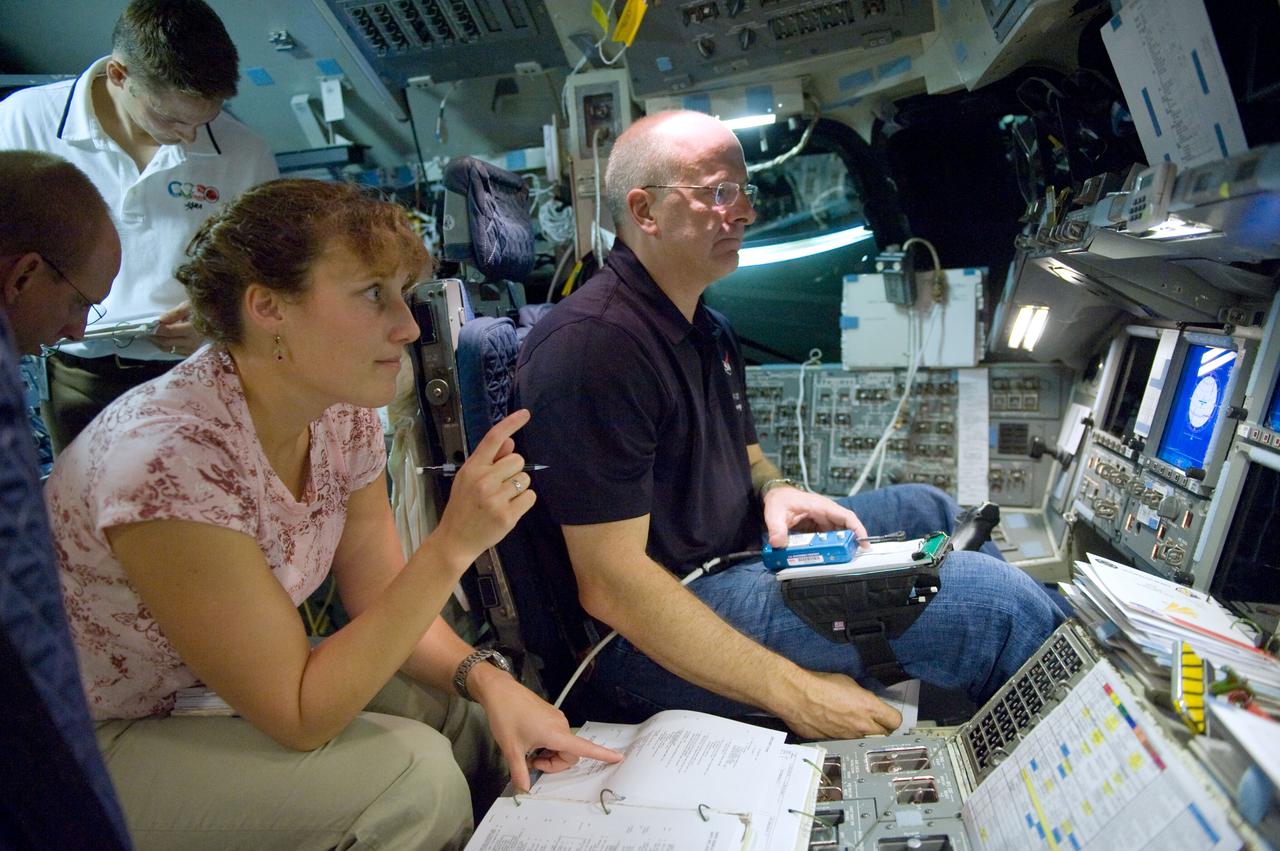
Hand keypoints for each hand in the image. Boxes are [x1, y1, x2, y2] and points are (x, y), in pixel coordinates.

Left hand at [149, 301, 203, 354]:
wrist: (213, 320)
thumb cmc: (200, 311)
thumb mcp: (188, 306)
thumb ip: (175, 313)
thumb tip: (160, 320)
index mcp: (193, 329)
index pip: (169, 331)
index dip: (156, 329)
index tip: (147, 325)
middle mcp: (192, 342)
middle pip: (166, 341)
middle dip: (153, 336)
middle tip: (144, 330)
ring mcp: (191, 349)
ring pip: (167, 348)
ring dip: (156, 342)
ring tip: (150, 334)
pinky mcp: (190, 352)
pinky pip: (172, 351)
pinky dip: (164, 346)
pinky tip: (161, 339)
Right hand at [431, 409, 536, 567]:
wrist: (454, 540)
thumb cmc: (462, 506)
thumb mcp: (468, 479)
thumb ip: (489, 460)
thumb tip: (511, 441)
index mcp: (472, 467)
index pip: (494, 438)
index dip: (511, 423)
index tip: (526, 414)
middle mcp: (484, 480)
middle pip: (518, 460)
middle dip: (514, 471)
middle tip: (499, 486)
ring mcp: (496, 499)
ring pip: (525, 479)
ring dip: (519, 488)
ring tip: (501, 500)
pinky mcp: (507, 515)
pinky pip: (530, 497)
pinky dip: (524, 502)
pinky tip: (509, 509)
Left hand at [471, 670, 623, 791]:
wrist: (500, 691)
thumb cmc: (506, 717)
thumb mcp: (510, 749)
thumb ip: (519, 772)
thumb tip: (524, 789)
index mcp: (556, 734)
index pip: (585, 747)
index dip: (603, 754)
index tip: (619, 757)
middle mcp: (561, 726)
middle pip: (571, 753)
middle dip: (555, 763)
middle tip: (533, 763)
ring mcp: (557, 719)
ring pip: (563, 745)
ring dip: (550, 754)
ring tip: (529, 752)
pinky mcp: (551, 714)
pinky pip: (557, 736)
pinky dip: (548, 744)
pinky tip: (531, 741)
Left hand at [763, 486, 868, 548]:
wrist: (774, 496)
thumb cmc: (778, 500)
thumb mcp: (775, 514)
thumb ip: (776, 529)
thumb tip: (778, 543)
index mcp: (820, 506)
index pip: (845, 516)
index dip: (857, 528)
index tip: (863, 542)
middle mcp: (825, 512)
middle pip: (845, 527)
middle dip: (850, 541)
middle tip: (851, 556)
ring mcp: (822, 519)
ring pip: (837, 533)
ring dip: (840, 545)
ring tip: (841, 558)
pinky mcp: (817, 526)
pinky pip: (828, 536)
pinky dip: (830, 545)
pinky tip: (828, 555)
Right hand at [779, 671, 901, 739]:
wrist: (796, 696)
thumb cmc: (821, 684)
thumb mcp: (848, 684)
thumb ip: (863, 698)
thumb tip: (865, 704)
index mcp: (869, 707)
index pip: (895, 721)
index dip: (892, 718)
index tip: (886, 716)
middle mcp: (862, 726)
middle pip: (884, 736)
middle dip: (881, 730)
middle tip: (872, 723)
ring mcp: (848, 738)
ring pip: (865, 742)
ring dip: (862, 736)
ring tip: (850, 724)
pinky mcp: (834, 744)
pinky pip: (846, 744)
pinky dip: (843, 738)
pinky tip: (834, 728)